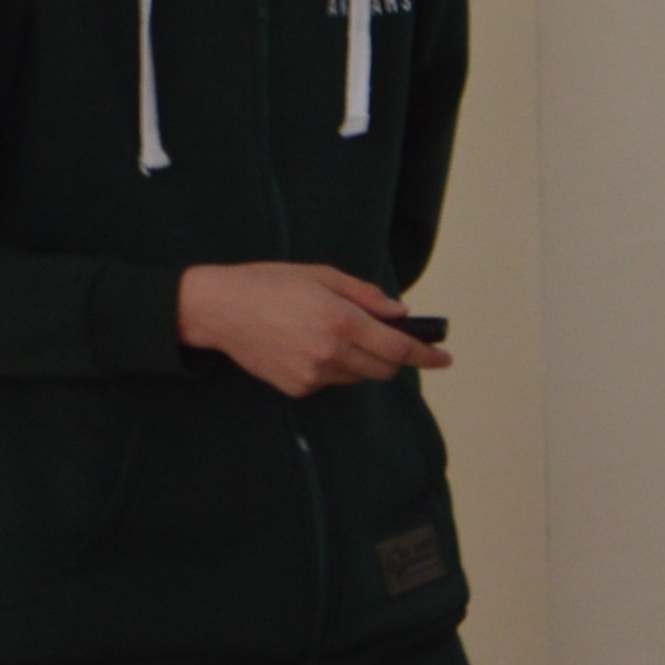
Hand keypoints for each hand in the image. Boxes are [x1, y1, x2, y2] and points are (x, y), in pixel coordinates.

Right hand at [174, 263, 451, 397]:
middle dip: (395, 356)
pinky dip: (337, 367)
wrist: (220, 310)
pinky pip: (332, 381)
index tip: (445, 359)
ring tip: (339, 333)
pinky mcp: (297, 388)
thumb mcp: (323, 276)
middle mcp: (330, 353)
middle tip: (387, 336)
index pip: (397, 348)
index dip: (426, 355)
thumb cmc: (271, 284)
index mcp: (341, 321)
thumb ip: (366, 296)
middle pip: (384, 369)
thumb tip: (399, 313)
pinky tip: (314, 345)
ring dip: (365, 361)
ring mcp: (312, 375)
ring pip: (360, 376)